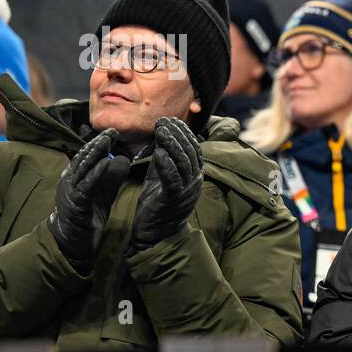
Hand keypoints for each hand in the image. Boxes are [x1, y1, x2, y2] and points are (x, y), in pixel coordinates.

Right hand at [48, 128, 131, 271]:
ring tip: (107, 140)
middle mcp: (70, 181)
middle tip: (111, 130)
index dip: (99, 143)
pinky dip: (96, 173)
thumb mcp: (103, 192)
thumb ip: (112, 176)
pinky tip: (106, 163)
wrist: (74, 241)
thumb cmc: (88, 215)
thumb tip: (123, 159)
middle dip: (98, 143)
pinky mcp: (76, 204)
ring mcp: (71, 192)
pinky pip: (86, 185)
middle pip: (83, 157)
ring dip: (95, 153)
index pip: (87, 156)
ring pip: (82, 168)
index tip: (113, 131)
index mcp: (75, 177)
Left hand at [130, 117, 203, 251]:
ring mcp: (186, 190)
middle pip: (190, 152)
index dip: (183, 132)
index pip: (193, 148)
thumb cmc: (158, 201)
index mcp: (194, 174)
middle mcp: (195, 181)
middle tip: (164, 121)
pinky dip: (166, 165)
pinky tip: (158, 153)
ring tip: (161, 130)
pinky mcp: (174, 199)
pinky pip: (173, 179)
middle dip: (178, 134)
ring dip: (172, 144)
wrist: (156, 232)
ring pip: (183, 162)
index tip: (171, 120)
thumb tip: (162, 132)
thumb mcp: (162, 173)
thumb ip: (165, 155)